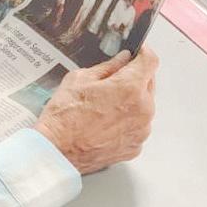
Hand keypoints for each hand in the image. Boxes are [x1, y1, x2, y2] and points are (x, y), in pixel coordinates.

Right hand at [34, 48, 157, 174]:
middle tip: (113, 81)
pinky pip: (137, 127)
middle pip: (149, 83)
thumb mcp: (79, 80)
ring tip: (105, 106)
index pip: (150, 61)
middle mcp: (142, 109)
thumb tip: (121, 60)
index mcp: (129, 87)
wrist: (56, 152)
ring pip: (144, 107)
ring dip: (132, 101)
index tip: (137, 53)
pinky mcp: (134, 147)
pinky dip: (127, 122)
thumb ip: (107, 67)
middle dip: (135, 78)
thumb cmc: (63, 118)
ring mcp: (140, 131)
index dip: (143, 53)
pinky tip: (106, 123)